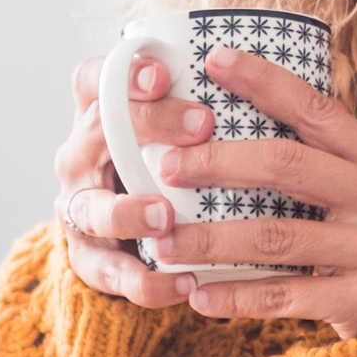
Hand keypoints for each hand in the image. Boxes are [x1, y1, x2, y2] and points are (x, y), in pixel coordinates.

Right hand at [53, 51, 215, 306]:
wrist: (129, 238)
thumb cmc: (168, 169)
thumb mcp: (178, 135)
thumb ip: (203, 110)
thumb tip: (278, 83)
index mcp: (98, 117)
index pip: (94, 81)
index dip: (122, 74)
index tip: (164, 73)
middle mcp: (80, 158)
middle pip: (96, 132)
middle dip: (147, 126)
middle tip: (201, 125)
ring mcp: (79, 209)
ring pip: (91, 208)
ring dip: (127, 211)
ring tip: (164, 217)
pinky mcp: (87, 259)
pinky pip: (110, 273)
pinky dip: (145, 282)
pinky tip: (183, 284)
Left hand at [148, 46, 356, 339]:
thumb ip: (329, 161)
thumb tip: (246, 122)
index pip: (317, 110)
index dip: (265, 82)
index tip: (214, 60)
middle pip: (287, 166)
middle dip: (218, 162)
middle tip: (167, 166)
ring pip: (274, 237)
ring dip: (211, 240)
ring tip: (164, 244)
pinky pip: (283, 297)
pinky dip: (235, 296)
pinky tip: (198, 296)